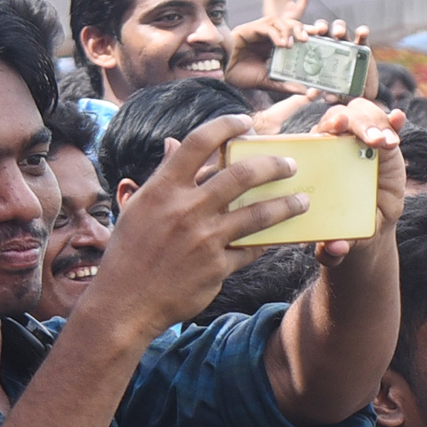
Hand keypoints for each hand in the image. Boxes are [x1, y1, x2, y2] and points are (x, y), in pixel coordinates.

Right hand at [83, 114, 307, 336]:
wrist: (125, 304)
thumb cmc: (127, 254)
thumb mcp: (136, 209)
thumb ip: (161, 177)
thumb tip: (172, 144)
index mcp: (162, 191)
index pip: (198, 143)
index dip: (226, 126)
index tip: (244, 123)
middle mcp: (185, 210)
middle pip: (242, 174)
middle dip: (273, 165)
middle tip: (288, 165)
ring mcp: (204, 239)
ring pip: (258, 213)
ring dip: (286, 204)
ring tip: (301, 201)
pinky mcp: (217, 267)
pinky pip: (251, 249)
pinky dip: (265, 242)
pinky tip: (275, 237)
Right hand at [225, 13, 308, 91]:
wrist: (219, 76)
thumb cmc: (238, 77)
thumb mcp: (266, 82)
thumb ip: (284, 84)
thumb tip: (305, 91)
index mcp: (272, 45)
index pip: (293, 34)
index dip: (307, 32)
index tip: (320, 37)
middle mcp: (267, 35)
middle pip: (289, 23)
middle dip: (302, 28)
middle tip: (309, 38)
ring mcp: (258, 30)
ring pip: (279, 21)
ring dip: (289, 30)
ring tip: (292, 45)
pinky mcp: (249, 28)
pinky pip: (267, 25)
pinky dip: (276, 33)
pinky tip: (281, 44)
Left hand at [306, 19, 378, 101]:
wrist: (359, 94)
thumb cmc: (338, 91)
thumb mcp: (327, 93)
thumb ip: (321, 93)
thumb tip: (316, 95)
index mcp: (317, 55)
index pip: (309, 41)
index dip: (305, 34)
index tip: (302, 35)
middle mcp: (330, 46)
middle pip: (324, 30)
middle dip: (321, 27)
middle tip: (319, 31)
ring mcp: (346, 44)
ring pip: (341, 29)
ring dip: (339, 28)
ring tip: (338, 34)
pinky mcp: (363, 46)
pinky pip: (362, 36)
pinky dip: (362, 33)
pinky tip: (361, 33)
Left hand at [306, 99, 404, 263]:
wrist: (363, 232)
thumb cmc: (338, 232)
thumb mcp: (334, 243)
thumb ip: (332, 249)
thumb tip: (335, 249)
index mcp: (313, 164)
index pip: (315, 136)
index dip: (324, 128)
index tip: (334, 129)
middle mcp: (334, 148)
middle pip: (340, 118)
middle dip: (355, 121)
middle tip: (370, 137)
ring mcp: (360, 145)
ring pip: (364, 117)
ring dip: (376, 123)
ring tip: (387, 142)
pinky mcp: (384, 149)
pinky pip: (388, 127)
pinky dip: (393, 121)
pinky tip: (399, 118)